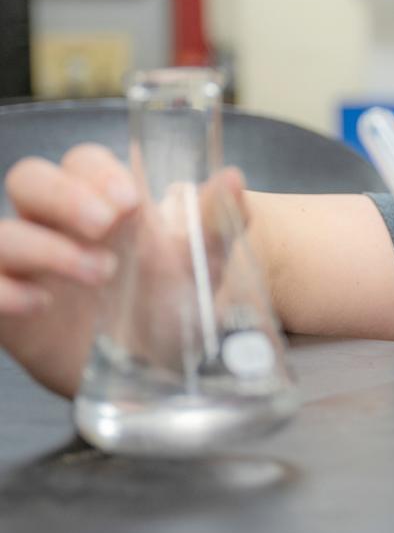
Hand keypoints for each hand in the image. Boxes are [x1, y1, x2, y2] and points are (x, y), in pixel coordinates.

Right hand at [0, 144, 244, 396]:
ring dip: (45, 246)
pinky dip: (2, 290)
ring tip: (100, 273)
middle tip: (106, 224)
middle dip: (64, 195)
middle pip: (31, 179)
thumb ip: (216, 222)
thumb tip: (232, 177)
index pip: (82, 161)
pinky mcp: (9, 311)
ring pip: (3, 232)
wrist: (156, 371)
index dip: (98, 172)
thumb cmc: (172, 304)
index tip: (131, 199)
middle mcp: (60, 226)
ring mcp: (30, 266)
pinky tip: (38, 303)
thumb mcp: (201, 266)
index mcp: (107, 204)